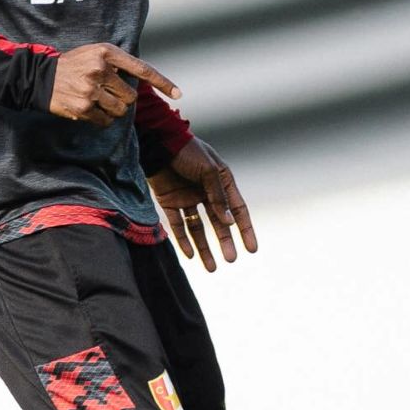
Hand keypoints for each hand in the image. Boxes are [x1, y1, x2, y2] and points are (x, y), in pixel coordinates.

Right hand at [49, 42, 180, 128]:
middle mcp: (100, 70)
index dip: (162, 82)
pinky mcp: (83, 107)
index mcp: (106, 53)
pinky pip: (105, 121)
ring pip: (120, 110)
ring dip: (113, 110)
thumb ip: (116, 63)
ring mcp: (91, 89)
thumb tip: (141, 80)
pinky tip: (88, 109)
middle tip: (106, 93)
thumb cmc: (72, 65)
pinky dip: (101, 119)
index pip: (142, 69)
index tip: (178, 94)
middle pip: (131, 96)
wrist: (39, 78)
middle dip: (122, 99)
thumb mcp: (94, 53)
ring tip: (97, 101)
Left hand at [149, 138, 256, 271]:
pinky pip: (179, 225)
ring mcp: (188, 198)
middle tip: (231, 260)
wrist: (157, 142)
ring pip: (199, 228)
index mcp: (222, 181)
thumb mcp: (208, 171)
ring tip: (211, 268)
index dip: (245, 229)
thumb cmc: (187, 151)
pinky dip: (184, 240)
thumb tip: (229, 222)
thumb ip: (218, 197)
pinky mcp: (170, 202)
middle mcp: (207, 192)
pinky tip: (191, 255)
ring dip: (205, 247)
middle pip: (219, 222)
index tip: (252, 249)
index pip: (237, 209)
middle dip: (225, 241)